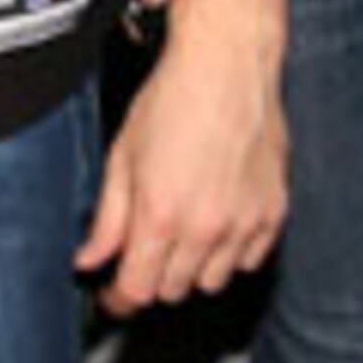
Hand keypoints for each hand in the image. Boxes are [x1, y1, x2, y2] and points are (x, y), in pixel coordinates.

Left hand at [76, 26, 285, 311]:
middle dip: (152, 275)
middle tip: (147, 243)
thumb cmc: (173, 99)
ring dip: (192, 267)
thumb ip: (107, 218)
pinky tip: (218, 217)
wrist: (227, 64)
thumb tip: (89, 259)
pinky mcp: (274, 213)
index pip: (137, 291)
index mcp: (161, 216)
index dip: (119, 297)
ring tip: (184, 226)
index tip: (114, 293)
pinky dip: (231, 251)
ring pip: (211, 281)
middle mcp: (205, 228)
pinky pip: (248, 260)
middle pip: (172, 290)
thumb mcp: (122, 156)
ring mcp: (244, 223)